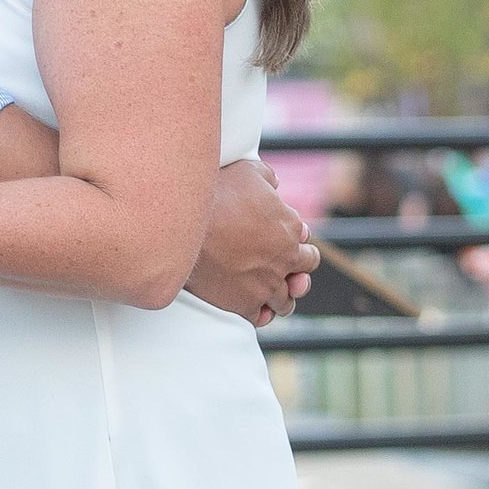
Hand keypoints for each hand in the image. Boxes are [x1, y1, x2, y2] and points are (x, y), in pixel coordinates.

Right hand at [186, 157, 317, 326]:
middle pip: (304, 272)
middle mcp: (284, 260)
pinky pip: (260, 318)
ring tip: (268, 291)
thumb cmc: (215, 193)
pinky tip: (252, 306)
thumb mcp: (248, 171)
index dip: (293, 239)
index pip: (305, 240)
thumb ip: (267, 178)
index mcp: (290, 229)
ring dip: (281, 296)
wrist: (182, 225)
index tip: (276, 238)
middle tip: (280, 267)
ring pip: (286, 302)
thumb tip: (274, 183)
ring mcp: (266, 286)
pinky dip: (259, 314)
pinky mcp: (244, 304)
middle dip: (296, 269)